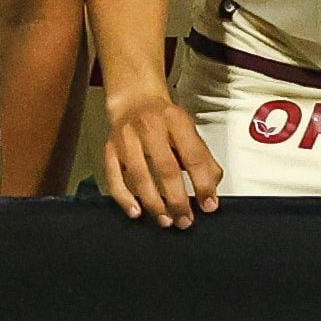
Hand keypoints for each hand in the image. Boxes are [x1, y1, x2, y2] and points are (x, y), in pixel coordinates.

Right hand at [102, 94, 222, 228]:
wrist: (135, 100)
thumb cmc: (164, 120)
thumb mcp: (189, 130)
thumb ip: (203, 159)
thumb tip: (210, 192)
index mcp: (175, 120)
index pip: (193, 156)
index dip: (203, 184)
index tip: (208, 204)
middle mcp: (149, 127)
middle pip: (166, 169)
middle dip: (178, 200)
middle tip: (186, 219)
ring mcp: (126, 138)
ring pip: (139, 176)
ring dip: (154, 204)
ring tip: (166, 220)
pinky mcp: (110, 149)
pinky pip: (114, 177)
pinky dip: (124, 198)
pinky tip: (136, 211)